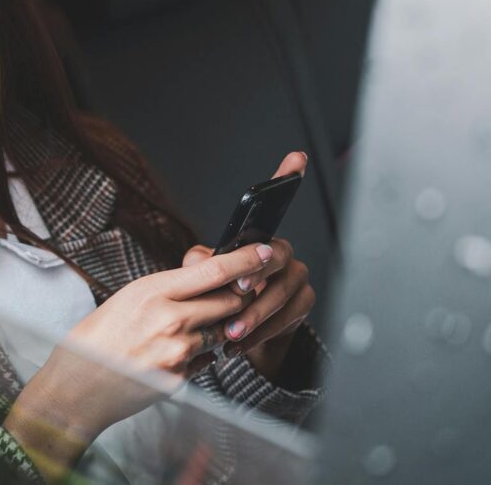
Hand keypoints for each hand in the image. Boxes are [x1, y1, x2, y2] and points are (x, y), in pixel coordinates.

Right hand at [2, 242, 269, 476]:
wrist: (75, 385)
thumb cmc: (96, 338)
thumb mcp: (128, 298)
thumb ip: (168, 289)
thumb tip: (206, 280)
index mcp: (153, 290)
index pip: (215, 271)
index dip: (247, 260)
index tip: (266, 253)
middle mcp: (169, 318)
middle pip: (229, 302)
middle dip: (234, 299)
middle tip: (227, 297)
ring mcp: (177, 351)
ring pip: (220, 332)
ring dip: (214, 330)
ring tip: (177, 333)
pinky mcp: (180, 378)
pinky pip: (206, 360)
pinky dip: (198, 356)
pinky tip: (168, 356)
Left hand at [185, 152, 316, 379]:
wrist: (233, 335)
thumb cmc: (214, 297)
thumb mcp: (198, 279)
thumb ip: (199, 266)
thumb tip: (201, 260)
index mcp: (255, 239)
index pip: (272, 203)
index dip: (287, 176)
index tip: (296, 158)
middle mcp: (281, 252)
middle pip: (277, 256)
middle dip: (257, 274)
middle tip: (237, 292)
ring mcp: (296, 277)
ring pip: (284, 291)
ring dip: (257, 313)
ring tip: (231, 331)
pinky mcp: (303, 303)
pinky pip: (290, 316)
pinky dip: (264, 331)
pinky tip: (242, 342)